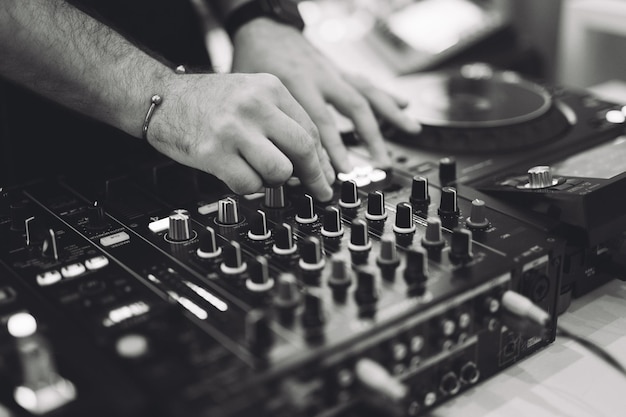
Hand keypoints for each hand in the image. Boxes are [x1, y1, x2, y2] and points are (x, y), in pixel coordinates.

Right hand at [148, 72, 334, 200]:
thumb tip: (310, 161)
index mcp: (270, 88)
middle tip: (319, 191)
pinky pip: (249, 185)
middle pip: (303, 149)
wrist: (161, 98)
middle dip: (315, 177)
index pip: (310, 129)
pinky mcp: (214, 153)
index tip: (326, 176)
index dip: (322, 159)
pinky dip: (249, 188)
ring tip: (262, 174)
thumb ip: (280, 121)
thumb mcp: (251, 94)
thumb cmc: (207, 101)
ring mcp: (234, 130)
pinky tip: (239, 176)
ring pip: (280, 172)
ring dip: (276, 182)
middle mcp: (255, 106)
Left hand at [231, 18, 421, 173]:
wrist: (262, 26)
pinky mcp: (338, 71)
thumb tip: (275, 158)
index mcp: (295, 84)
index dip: (330, 152)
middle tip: (379, 163)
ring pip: (366, 94)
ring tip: (409, 132)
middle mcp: (319, 78)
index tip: (339, 172)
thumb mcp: (251, 91)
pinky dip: (386, 96)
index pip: (318, 124)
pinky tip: (404, 106)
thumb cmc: (253, 58)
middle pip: (351, 110)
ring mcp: (332, 73)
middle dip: (368, 139)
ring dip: (390, 116)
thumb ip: (265, 121)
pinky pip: (367, 84)